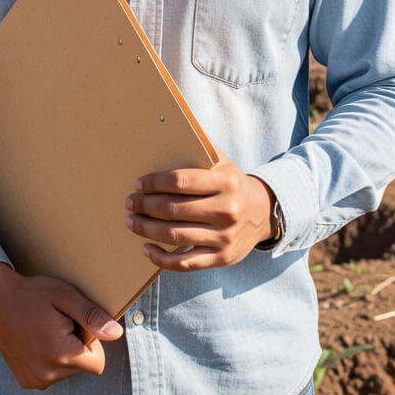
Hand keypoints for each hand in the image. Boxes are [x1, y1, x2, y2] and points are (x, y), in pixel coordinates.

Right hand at [0, 262, 123, 390]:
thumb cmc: (32, 294)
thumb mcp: (66, 297)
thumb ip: (92, 317)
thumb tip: (116, 333)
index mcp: (60, 355)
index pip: (98, 363)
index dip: (91, 341)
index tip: (73, 324)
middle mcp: (47, 375)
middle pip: (83, 368)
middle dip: (77, 347)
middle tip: (58, 324)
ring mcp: (34, 381)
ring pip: (68, 373)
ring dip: (64, 354)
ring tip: (46, 331)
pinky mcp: (26, 381)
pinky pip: (51, 376)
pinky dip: (50, 362)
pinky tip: (37, 342)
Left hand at [125, 147, 275, 270]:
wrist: (263, 213)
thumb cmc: (232, 184)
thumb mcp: (223, 163)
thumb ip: (200, 149)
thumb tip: (168, 130)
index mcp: (226, 182)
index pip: (180, 180)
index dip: (154, 183)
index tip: (139, 185)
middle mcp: (227, 210)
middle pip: (173, 209)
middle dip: (145, 206)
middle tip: (130, 203)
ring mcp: (224, 237)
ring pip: (175, 236)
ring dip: (147, 229)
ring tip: (132, 222)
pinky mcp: (221, 258)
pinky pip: (185, 263)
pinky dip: (161, 258)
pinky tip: (147, 248)